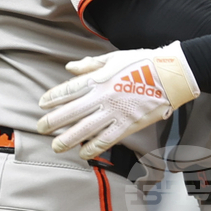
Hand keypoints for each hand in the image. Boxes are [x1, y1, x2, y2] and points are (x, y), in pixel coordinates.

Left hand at [37, 41, 199, 159]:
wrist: (169, 75)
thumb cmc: (142, 63)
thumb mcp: (114, 58)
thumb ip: (90, 65)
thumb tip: (70, 68)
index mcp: (99, 78)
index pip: (69, 90)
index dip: (53, 98)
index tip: (41, 104)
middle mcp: (103, 96)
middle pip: (72, 112)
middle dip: (53, 121)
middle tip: (41, 128)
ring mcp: (115, 112)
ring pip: (85, 129)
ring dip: (68, 139)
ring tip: (56, 146)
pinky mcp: (128, 125)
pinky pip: (106, 139)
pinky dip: (93, 148)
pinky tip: (83, 153)